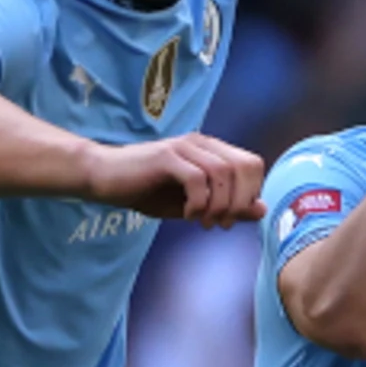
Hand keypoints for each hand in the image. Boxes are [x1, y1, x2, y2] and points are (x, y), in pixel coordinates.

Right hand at [84, 133, 263, 226]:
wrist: (103, 178)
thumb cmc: (147, 191)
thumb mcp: (195, 205)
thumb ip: (228, 206)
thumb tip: (262, 210)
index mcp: (211, 150)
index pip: (252, 164)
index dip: (251, 193)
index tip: (233, 216)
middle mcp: (201, 143)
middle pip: (244, 167)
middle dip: (239, 202)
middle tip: (222, 223)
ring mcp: (183, 147)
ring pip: (223, 173)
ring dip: (220, 205)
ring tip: (205, 222)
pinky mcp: (165, 156)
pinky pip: (198, 179)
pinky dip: (200, 202)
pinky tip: (189, 214)